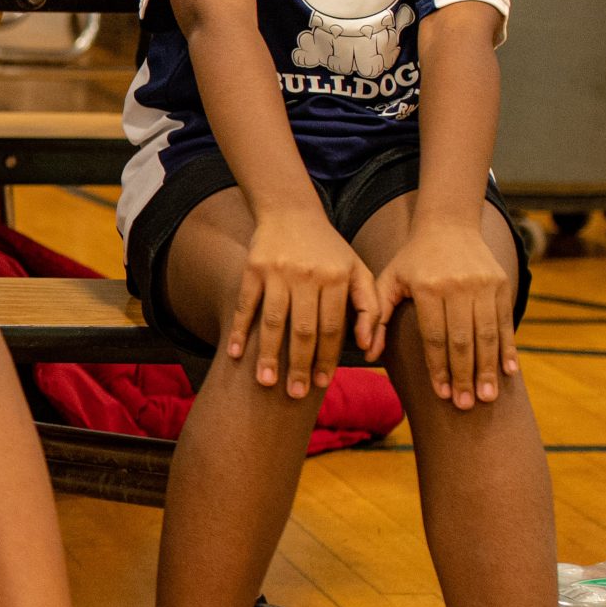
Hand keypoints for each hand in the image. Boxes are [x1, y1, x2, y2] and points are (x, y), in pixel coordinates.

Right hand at [227, 207, 379, 398]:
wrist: (291, 211)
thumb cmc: (329, 250)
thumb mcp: (357, 271)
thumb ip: (369, 307)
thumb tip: (368, 347)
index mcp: (336, 278)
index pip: (332, 328)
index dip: (327, 359)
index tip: (321, 384)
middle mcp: (308, 275)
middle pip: (303, 330)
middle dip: (298, 365)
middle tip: (294, 394)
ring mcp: (277, 272)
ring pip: (273, 321)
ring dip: (268, 355)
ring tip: (265, 383)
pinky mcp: (252, 268)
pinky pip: (246, 305)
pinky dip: (240, 330)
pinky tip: (236, 354)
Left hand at [372, 220, 518, 408]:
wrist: (449, 225)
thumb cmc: (412, 259)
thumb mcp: (387, 281)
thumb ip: (374, 316)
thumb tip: (367, 353)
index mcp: (427, 288)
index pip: (434, 336)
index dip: (438, 367)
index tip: (441, 394)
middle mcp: (457, 287)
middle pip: (462, 340)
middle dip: (464, 376)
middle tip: (465, 405)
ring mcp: (483, 285)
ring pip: (486, 335)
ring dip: (488, 369)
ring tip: (487, 398)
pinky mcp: (501, 284)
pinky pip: (505, 322)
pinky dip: (508, 348)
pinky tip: (509, 372)